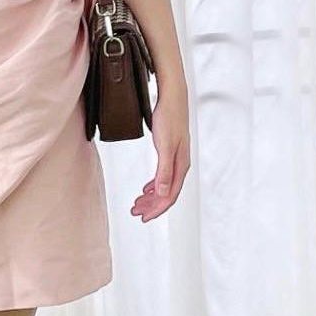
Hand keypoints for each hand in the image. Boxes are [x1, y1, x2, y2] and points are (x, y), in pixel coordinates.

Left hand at [131, 87, 189, 221]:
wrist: (172, 97)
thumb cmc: (169, 118)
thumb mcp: (164, 146)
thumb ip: (164, 171)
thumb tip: (164, 193)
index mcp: (180, 166)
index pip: (169, 196)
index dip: (157, 210)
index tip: (143, 218)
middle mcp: (180, 165)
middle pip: (166, 193)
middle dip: (151, 205)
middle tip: (135, 212)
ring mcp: (176, 158)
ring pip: (164, 185)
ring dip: (151, 196)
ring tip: (138, 203)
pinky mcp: (170, 151)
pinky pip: (163, 175)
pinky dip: (154, 185)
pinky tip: (146, 188)